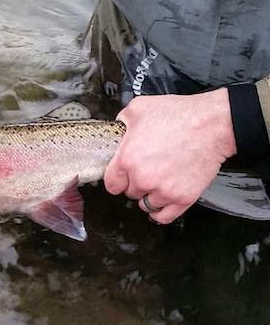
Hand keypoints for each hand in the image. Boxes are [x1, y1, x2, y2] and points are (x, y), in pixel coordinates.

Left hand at [104, 88, 236, 223]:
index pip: (111, 184)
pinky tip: (162, 201)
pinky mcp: (183, 198)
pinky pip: (164, 216)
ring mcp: (163, 191)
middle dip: (136, 183)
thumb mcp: (139, 108)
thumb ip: (121, 121)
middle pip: (130, 193)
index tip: (124, 175)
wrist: (213, 125)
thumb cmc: (180, 115)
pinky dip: (161, 212)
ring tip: (160, 180)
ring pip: (147, 204)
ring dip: (151, 195)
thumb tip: (118, 129)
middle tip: (149, 169)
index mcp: (127, 160)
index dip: (118, 179)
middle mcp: (143, 179)